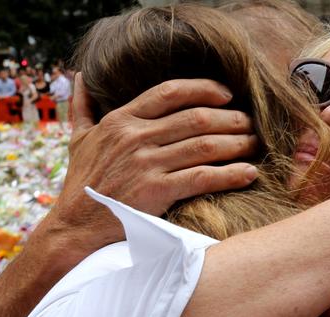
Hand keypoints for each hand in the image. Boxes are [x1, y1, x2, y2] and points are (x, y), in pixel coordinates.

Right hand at [40, 74, 258, 259]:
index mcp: (121, 120)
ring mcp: (146, 165)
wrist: (74, 228)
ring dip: (236, 143)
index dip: (204, 89)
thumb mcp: (78, 139)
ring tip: (255, 144)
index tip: (227, 94)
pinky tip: (249, 173)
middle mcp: (135, 138)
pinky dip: (231, 174)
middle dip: (230, 118)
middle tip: (250, 122)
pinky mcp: (156, 192)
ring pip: (204, 145)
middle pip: (196, 118)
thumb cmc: (80, 184)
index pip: (170, 92)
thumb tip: (82, 76)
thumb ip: (82, 106)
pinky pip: (203, 178)